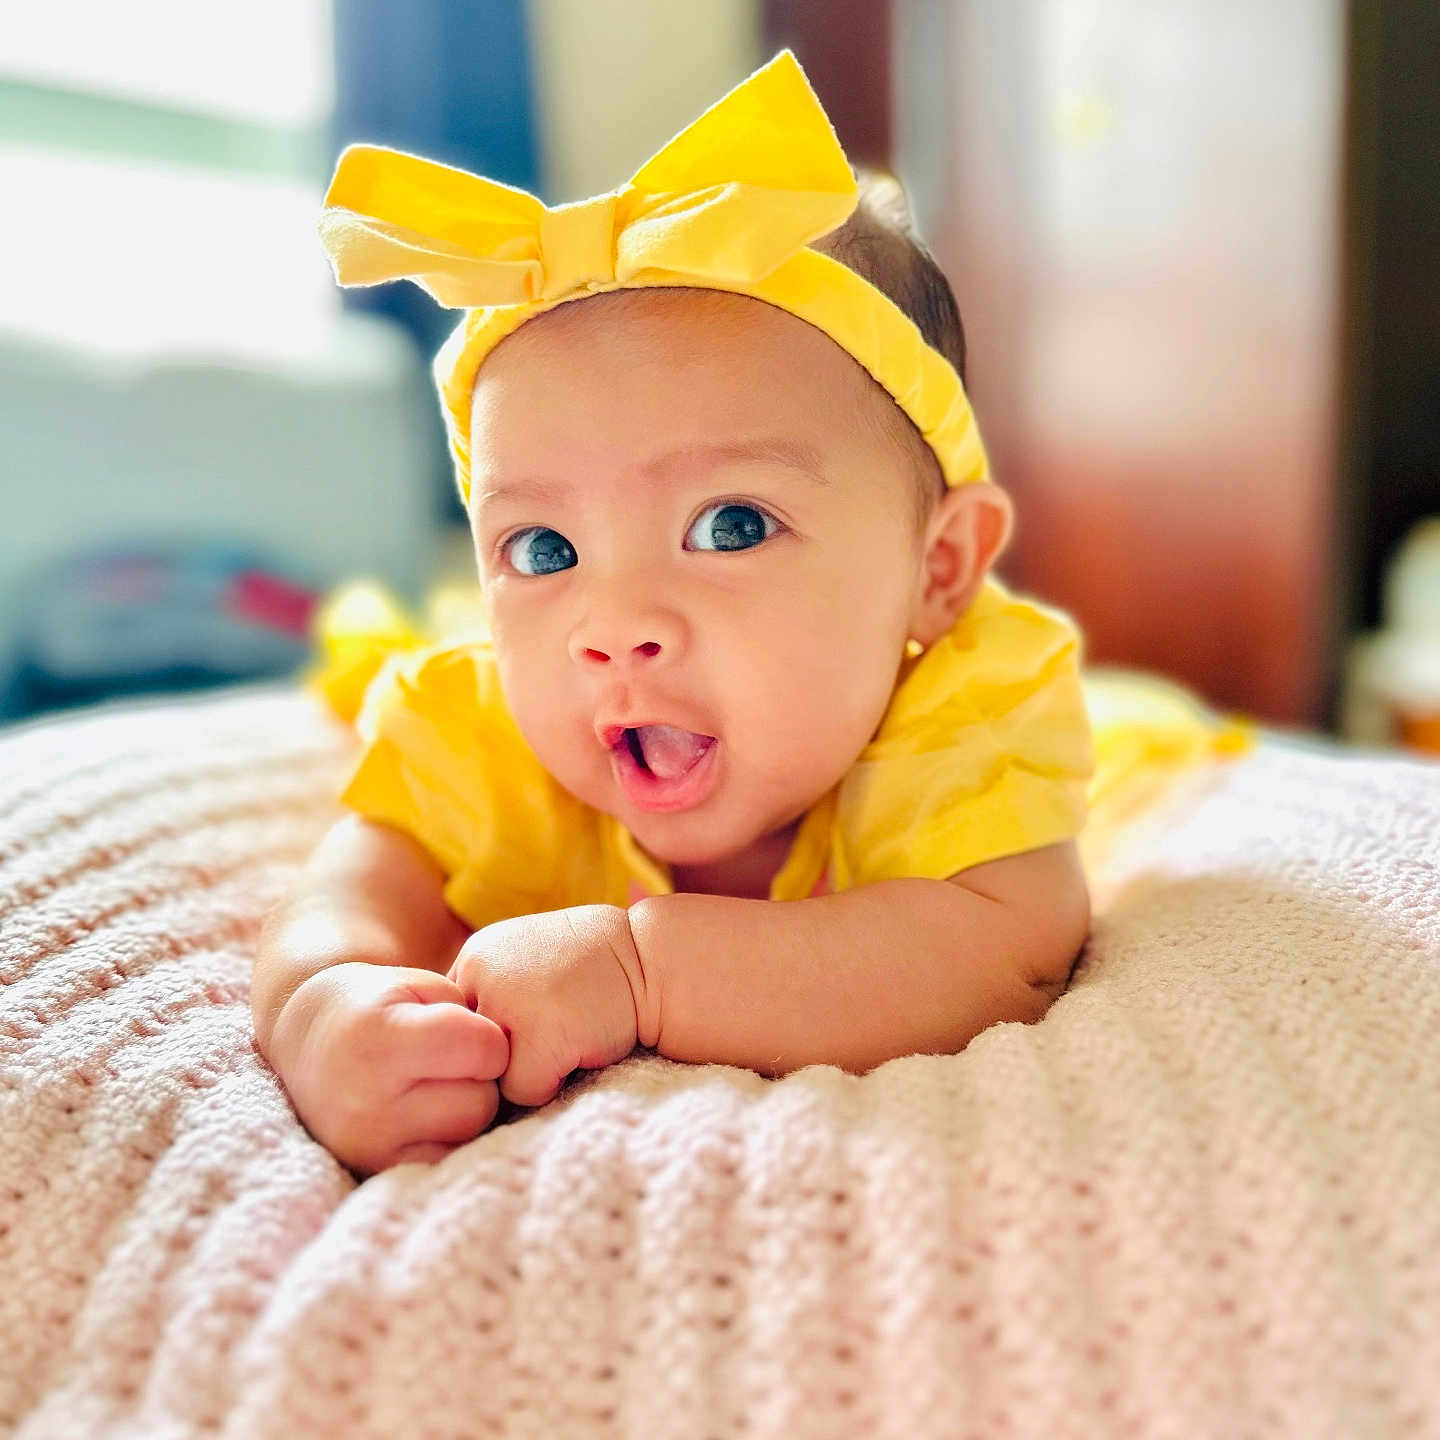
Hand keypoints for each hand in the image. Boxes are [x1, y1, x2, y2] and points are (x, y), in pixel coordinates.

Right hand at [267, 962, 508, 1175]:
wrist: (307, 1042)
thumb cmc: (378, 1005)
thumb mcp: (419, 984)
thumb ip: (468, 1013)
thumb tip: (512, 1065)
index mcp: (380, 1039)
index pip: (485, 1050)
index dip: (488, 1036)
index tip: (468, 1030)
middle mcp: (368, 1101)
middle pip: (481, 1102)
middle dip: (479, 1079)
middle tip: (451, 1062)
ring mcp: (369, 1146)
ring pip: (469, 1136)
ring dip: (466, 1110)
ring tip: (436, 1086)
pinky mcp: (373, 1172)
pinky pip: (447, 1161)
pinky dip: (448, 1138)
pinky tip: (426, 1114)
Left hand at [447, 904, 644, 1108]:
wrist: (652, 959)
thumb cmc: (590, 972)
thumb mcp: (524, 963)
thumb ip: (487, 997)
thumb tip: (450, 1070)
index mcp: (475, 957)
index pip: (445, 1028)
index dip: (484, 1041)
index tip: (520, 1030)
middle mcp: (482, 974)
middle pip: (464, 1056)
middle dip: (500, 1060)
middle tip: (544, 1033)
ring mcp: (509, 1003)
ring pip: (490, 1078)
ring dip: (526, 1071)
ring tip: (563, 1037)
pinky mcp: (542, 1037)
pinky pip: (524, 1091)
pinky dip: (553, 1083)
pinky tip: (579, 1048)